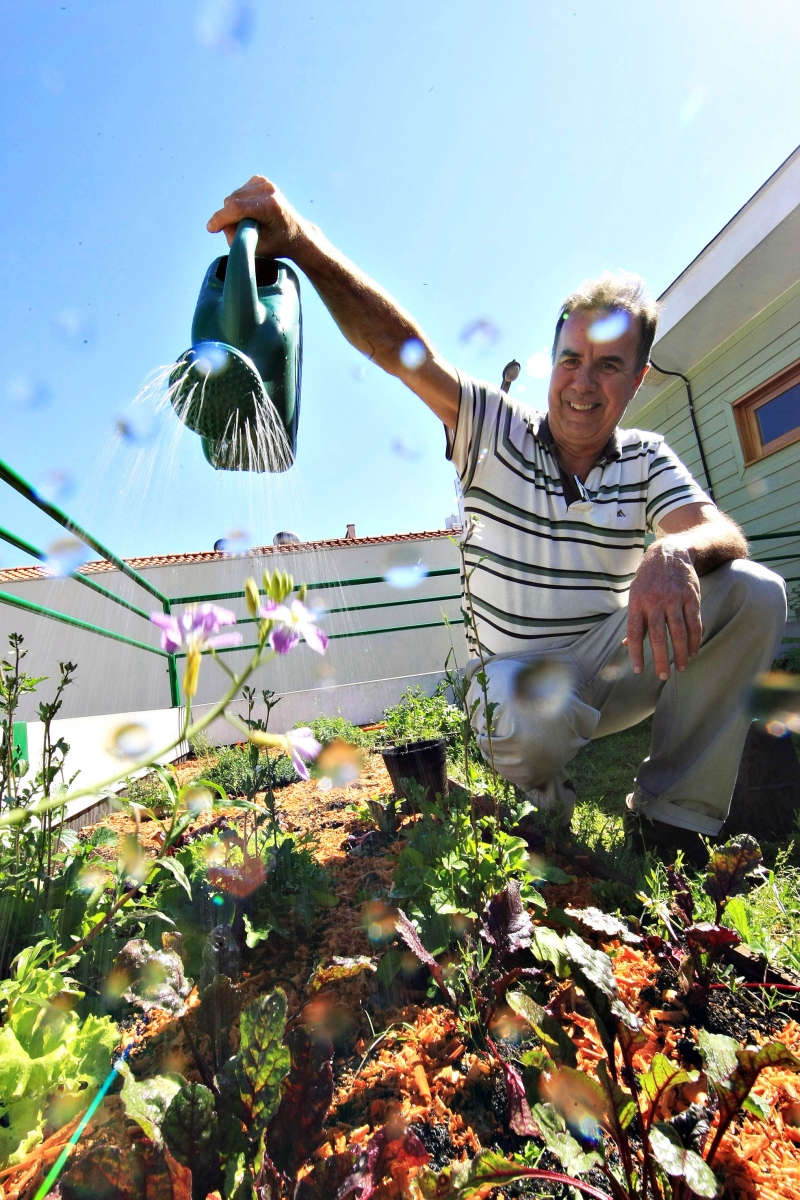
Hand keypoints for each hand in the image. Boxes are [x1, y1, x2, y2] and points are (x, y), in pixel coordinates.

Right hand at [207, 175, 306, 257]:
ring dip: (233, 211)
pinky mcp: (260, 180)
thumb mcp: (256, 248)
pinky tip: (250, 212)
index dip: (221, 218)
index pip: (237, 209)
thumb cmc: (277, 244)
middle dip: (228, 218)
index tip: (210, 228)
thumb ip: (236, 238)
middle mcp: (268, 190)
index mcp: (270, 206)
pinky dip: (239, 203)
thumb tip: (222, 223)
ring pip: (233, 197)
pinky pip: (238, 193)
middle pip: (232, 201)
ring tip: (248, 223)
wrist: (296, 233)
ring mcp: (265, 183)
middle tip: (240, 232)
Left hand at [624, 541, 701, 679]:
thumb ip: (634, 620)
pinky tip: (692, 652)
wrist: (670, 552)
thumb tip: (627, 645)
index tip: (639, 670)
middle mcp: (655, 601)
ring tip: (681, 668)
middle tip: (663, 676)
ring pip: (678, 632)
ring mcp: (674, 599)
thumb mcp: (635, 594)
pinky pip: (694, 623)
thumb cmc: (649, 579)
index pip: (634, 632)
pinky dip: (694, 640)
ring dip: (680, 653)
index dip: (636, 652)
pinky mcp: (691, 597)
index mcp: (637, 602)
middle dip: (661, 658)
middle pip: (657, 635)